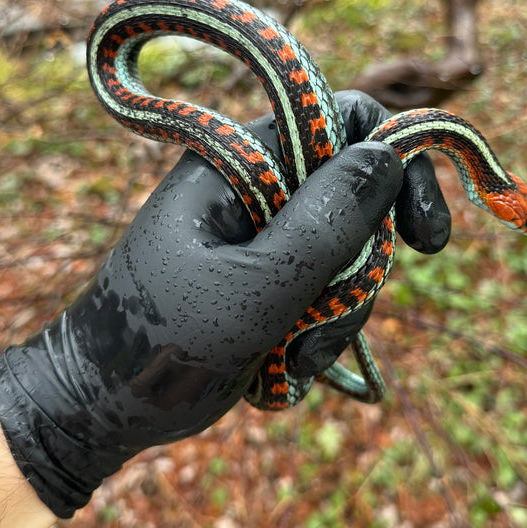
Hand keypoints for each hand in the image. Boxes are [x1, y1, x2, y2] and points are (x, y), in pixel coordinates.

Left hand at [0, 92, 449, 517]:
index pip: (344, 121)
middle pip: (358, 201)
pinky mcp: (266, 280)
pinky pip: (324, 294)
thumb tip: (388, 155)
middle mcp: (258, 188)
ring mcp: (263, 235)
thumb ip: (325, 223)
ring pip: (348, 256)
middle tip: (326, 319)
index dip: (397, 165)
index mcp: (243, 162)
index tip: (425, 236)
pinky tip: (282, 368)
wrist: (101, 405)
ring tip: (289, 356)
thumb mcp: (254, 286)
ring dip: (335, 315)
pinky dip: (316, 334)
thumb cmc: (162, 341)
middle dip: (358, 268)